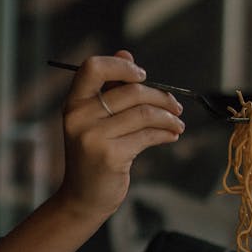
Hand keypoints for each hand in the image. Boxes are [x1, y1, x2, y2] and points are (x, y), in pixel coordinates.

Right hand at [57, 50, 184, 221]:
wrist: (84, 197)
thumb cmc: (93, 155)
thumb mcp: (95, 120)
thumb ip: (109, 87)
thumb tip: (126, 53)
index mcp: (73, 103)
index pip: (93, 67)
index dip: (122, 66)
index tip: (143, 75)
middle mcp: (79, 117)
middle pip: (130, 91)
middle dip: (160, 97)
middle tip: (176, 106)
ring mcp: (94, 137)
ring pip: (144, 113)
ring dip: (169, 117)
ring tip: (178, 123)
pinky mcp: (111, 156)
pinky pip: (148, 135)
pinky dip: (166, 133)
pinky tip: (172, 135)